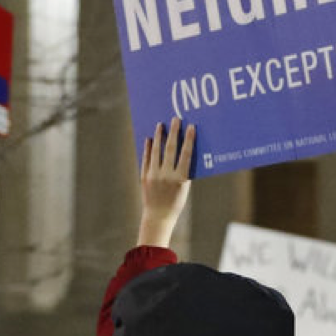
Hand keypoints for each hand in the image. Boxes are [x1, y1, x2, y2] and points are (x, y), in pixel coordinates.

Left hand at [137, 117, 193, 247]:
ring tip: (160, 125)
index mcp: (180, 179)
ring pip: (156, 151)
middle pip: (171, 149)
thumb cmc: (176, 201)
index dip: (188, 139)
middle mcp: (166, 176)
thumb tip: (185, 148)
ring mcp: (154, 176)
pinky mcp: (144, 177)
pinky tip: (149, 139)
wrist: (158, 216)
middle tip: (175, 119)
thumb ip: (185, 170)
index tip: (190, 126)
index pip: (185, 155)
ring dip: (159, 136)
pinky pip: (146, 159)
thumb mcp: (185, 187)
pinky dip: (148, 148)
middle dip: (173, 132)